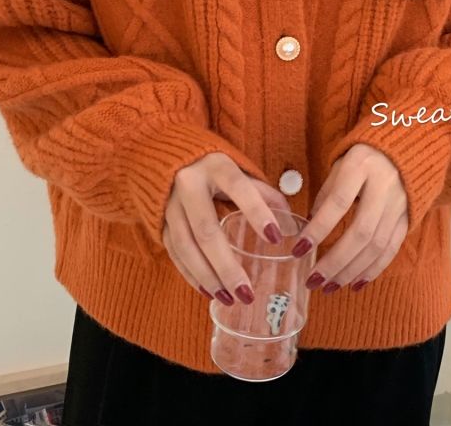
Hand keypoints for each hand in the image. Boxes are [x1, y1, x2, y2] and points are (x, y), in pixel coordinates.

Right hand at [162, 151, 290, 305]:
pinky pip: (174, 252)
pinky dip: (190, 274)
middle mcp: (189, 184)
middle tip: (247, 291)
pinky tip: (209, 291)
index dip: (257, 211)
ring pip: (186, 246)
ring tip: (229, 299)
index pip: (238, 187)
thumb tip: (290, 226)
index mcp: (215, 165)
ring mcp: (170, 204)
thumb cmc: (212, 163)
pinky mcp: (160, 220)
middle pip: (207, 230)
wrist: (165, 152)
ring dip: (207, 276)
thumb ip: (263, 193)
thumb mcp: (239, 168)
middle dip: (226, 265)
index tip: (276, 237)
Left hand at [291, 143, 408, 293]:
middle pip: (360, 232)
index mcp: (361, 166)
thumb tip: (310, 227)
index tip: (299, 250)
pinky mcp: (408, 217)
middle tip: (314, 280)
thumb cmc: (364, 155)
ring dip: (351, 271)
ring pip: (377, 246)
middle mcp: (384, 186)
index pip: (339, 202)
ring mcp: (399, 203)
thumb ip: (327, 193)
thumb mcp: (341, 164)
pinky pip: (391, 248)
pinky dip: (373, 269)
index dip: (319, 228)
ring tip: (329, 287)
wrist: (407, 145)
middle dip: (335, 261)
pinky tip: (355, 283)